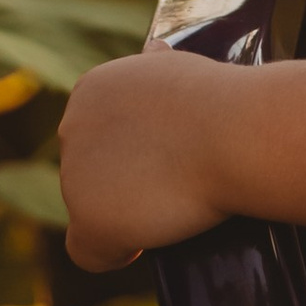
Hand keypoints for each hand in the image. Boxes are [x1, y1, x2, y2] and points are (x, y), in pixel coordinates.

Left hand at [59, 49, 240, 267]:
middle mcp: (73, 127)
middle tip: (173, 187)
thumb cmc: (219, 101)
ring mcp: (75, 175)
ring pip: (90, 210)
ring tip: (169, 211)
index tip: (165, 158)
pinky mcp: (89, 218)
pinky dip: (113, 253)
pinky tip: (138, 249)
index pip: (97, 132)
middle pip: (88, 171)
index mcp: (92, 89)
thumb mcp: (180, 69)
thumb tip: (152, 51)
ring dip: (123, 215)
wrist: (233, 132)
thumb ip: (155, 70)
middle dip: (123, 182)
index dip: (129, 151)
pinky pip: (87, 252)